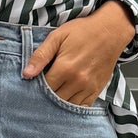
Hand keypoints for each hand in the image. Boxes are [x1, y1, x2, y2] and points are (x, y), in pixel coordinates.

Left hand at [21, 1, 135, 105]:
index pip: (44, 88)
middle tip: (41, 90)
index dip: (36, 88)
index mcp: (65, 68)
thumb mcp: (57, 36)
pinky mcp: (97, 90)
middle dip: (46, 97)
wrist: (111, 31)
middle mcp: (77, 81)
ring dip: (58, 103)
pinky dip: (73, 105)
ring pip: (67, 105)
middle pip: (54, 99)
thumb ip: (41, 55)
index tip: (33, 84)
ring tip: (54, 93)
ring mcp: (88, 87)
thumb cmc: (83, 31)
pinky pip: (82, 106)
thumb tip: (26, 73)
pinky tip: (67, 98)